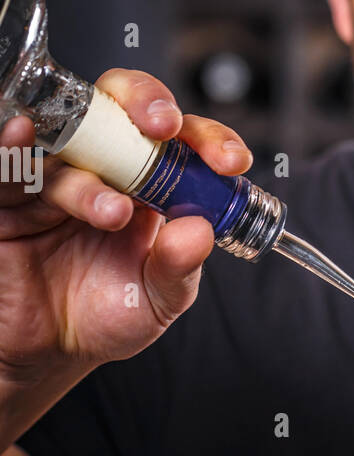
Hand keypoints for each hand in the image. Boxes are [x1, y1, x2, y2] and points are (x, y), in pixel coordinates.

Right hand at [0, 69, 252, 380]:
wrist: (49, 351)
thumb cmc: (108, 314)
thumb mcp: (158, 299)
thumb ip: (180, 267)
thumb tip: (199, 231)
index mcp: (149, 183)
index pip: (181, 138)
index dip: (207, 139)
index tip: (229, 162)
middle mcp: (101, 167)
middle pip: (120, 103)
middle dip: (146, 103)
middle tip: (164, 128)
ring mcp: (53, 176)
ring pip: (68, 140)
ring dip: (93, 171)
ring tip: (112, 213)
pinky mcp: (8, 198)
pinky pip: (6, 162)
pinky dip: (10, 145)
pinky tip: (19, 135)